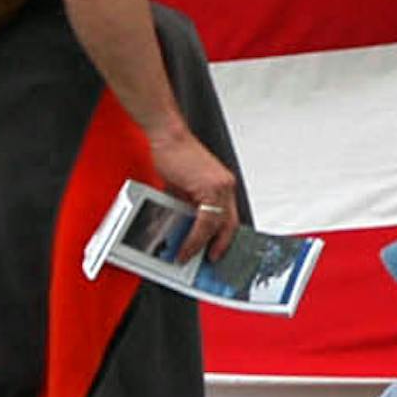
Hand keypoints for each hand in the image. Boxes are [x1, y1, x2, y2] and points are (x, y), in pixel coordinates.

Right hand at [147, 120, 237, 260]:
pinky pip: (205, 221)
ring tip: (188, 255)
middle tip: (210, 260)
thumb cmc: (174, 154)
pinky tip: (185, 243)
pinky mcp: (209, 187)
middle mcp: (226, 186)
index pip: (229, 218)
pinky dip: (194, 236)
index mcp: (223, 185)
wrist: (167, 136)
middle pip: (229, 225)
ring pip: (217, 225)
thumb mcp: (184, 186)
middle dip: (219, 246)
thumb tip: (185, 225)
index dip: (223, 237)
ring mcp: (220, 186)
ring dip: (202, 244)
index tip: (217, 250)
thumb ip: (189, 204)